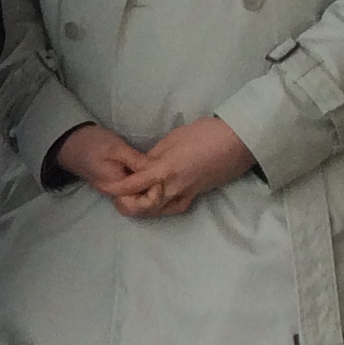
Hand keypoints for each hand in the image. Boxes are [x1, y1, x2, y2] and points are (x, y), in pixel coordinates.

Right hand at [50, 121, 154, 199]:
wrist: (70, 142)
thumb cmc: (92, 143)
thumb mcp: (117, 148)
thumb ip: (138, 162)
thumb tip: (161, 171)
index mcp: (114, 187)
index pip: (139, 204)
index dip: (154, 194)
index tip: (161, 178)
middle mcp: (114, 194)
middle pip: (139, 207)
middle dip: (154, 196)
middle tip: (165, 180)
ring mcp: (114, 191)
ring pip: (138, 200)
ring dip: (151, 191)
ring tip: (161, 177)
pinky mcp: (116, 185)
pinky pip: (134, 192)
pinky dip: (145, 187)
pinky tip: (153, 176)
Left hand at [110, 116, 255, 216]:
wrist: (240, 141)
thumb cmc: (206, 134)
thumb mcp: (173, 139)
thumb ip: (154, 156)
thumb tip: (141, 167)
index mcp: (166, 170)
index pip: (133, 184)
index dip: (116, 188)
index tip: (103, 187)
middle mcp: (174, 186)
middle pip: (144, 205)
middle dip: (127, 204)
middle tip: (117, 195)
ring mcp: (188, 192)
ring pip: (159, 210)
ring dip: (144, 208)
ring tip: (134, 198)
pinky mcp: (198, 194)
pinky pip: (176, 207)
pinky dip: (163, 207)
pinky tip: (158, 200)